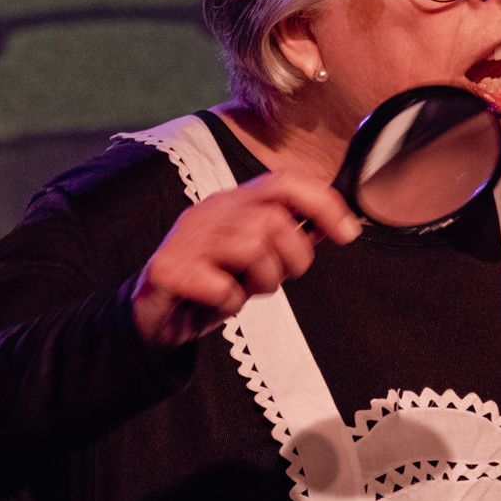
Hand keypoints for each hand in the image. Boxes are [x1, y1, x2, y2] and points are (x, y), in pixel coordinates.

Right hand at [131, 172, 360, 348]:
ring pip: (253, 249)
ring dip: (261, 283)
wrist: (152, 318)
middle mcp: (210, 211)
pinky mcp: (169, 269)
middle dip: (292, 259)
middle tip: (273, 280)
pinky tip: (217, 304)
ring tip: (242, 291)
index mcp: (232, 202)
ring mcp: (187, 238)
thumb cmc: (209, 285)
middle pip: (274, 221)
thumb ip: (287, 240)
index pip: (284, 182)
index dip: (322, 204)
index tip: (348, 234)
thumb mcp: (255, 259)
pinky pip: (223, 287)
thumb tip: (332, 225)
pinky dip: (229, 304)